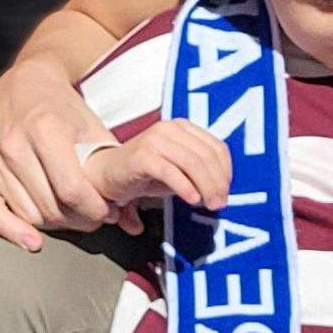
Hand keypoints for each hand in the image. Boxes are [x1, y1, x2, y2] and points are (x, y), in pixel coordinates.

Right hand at [0, 56, 121, 246]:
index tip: (106, 212)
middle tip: (92, 216)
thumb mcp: (93, 129)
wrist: (23, 83)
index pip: (71, 190)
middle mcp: (15, 144)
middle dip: (79, 219)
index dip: (94, 209)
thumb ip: (113, 174)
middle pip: (50, 206)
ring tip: (70, 215)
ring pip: (28, 213)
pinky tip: (31, 240)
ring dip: (54, 225)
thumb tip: (130, 220)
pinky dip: (11, 231)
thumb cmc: (59, 105)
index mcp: (45, 128)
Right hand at [80, 121, 233, 236]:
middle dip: (218, 183)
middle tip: (219, 204)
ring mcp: (155, 139)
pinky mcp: (142, 155)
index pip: (216, 147)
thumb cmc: (146, 173)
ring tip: (208, 205)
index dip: (226, 171)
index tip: (226, 192)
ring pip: (192, 163)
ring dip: (206, 187)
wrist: (106, 173)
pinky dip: (185, 187)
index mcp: (182, 127)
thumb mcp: (179, 169)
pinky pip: (171, 171)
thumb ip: (200, 172)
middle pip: (206, 156)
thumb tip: (224, 189)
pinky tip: (191, 200)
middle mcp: (169, 128)